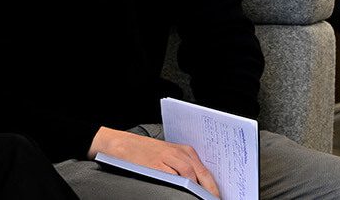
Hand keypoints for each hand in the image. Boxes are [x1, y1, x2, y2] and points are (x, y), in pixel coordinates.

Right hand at [91, 127, 222, 198]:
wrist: (122, 144)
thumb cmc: (145, 152)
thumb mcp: (169, 156)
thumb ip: (184, 168)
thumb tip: (199, 186)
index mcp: (185, 151)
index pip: (205, 171)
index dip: (213, 186)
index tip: (217, 196)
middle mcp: (178, 153)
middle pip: (201, 173)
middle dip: (209, 190)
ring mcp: (167, 158)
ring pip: (189, 175)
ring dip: (197, 188)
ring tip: (201, 199)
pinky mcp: (156, 165)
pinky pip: (172, 177)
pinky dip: (180, 185)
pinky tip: (184, 193)